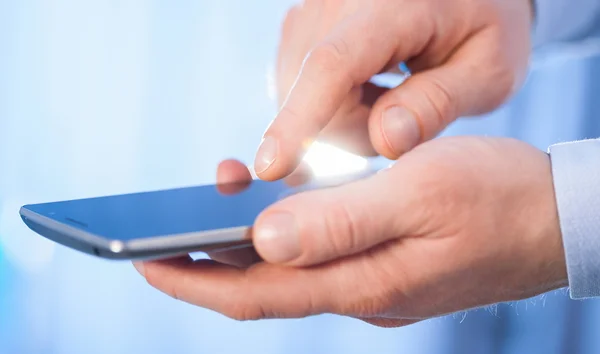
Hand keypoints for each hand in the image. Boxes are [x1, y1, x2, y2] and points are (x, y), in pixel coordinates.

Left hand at [133, 137, 566, 326]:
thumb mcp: (420, 194)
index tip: (143, 260)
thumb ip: (340, 221)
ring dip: (245, 247)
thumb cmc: (497, 198)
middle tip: (156, 237)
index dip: (194, 280)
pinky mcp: (384, 266)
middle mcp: (361, 292)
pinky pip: (319, 259)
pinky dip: (286, 237)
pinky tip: (275, 210)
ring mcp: (373, 283)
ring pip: (291, 272)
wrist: (555, 218)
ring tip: (213, 206)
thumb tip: (261, 241)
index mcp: (364, 281)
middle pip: (265, 288)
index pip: (256, 293)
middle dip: (204, 266)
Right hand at [256, 0, 532, 179]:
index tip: (270, 168)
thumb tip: (383, 142)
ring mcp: (315, 8)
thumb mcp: (487, 70)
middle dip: (351, 130)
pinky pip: (296, 83)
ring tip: (390, 100)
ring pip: (297, 92)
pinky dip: (328, 105)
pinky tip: (366, 92)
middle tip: (404, 123)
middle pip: (311, 90)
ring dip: (340, 118)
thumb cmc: (485, 27)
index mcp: (393, 4)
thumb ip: (436, 105)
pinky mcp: (303, 23)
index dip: (298, 119)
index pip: (332, 64)